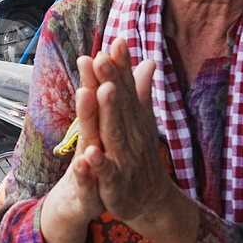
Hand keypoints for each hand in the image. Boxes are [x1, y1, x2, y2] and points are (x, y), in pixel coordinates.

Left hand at [79, 39, 173, 225]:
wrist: (152, 201)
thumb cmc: (141, 156)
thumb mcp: (141, 121)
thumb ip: (139, 91)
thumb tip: (148, 60)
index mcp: (133, 119)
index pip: (127, 87)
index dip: (121, 66)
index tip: (116, 41)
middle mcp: (131, 134)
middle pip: (119, 105)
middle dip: (110, 81)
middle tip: (100, 57)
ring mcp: (124, 158)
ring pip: (114, 133)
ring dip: (108, 112)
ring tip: (102, 90)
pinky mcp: (115, 184)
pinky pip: (106, 173)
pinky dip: (99, 164)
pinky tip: (90, 153)